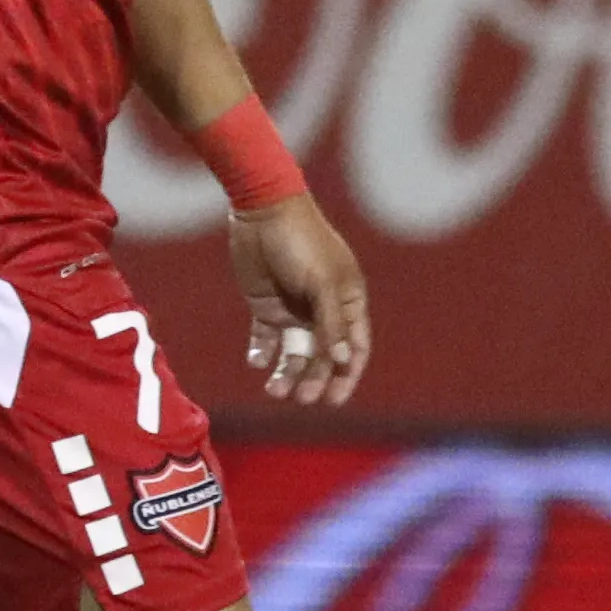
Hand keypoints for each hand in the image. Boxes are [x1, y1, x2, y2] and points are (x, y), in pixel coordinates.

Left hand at [227, 190, 372, 405]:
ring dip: (287, 373)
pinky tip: (257, 362)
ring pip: (294, 352)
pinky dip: (262, 353)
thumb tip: (342, 360)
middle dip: (313, 378)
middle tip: (300, 398)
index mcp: (348, 302)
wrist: (261, 210)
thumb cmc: (301, 243)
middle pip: (322, 355)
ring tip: (273, 390)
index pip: (353, 348)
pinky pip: (266, 338)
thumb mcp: (321, 283)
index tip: (332, 400)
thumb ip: (331, 322)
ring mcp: (294, 308)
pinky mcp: (266, 304)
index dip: (345, 375)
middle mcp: (323, 310)